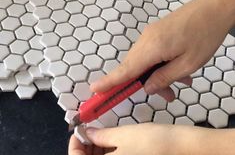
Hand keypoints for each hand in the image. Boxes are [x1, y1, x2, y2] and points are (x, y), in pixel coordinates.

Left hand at [68, 123, 212, 154]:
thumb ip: (100, 135)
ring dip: (95, 149)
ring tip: (98, 132)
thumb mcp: (122, 135)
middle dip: (85, 147)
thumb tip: (86, 132)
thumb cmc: (153, 142)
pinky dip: (107, 151)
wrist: (181, 147)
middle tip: (89, 130)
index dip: (74, 145)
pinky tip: (109, 139)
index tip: (78, 131)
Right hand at [91, 0, 234, 99]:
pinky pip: (151, 52)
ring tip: (180, 82)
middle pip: (134, 67)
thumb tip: (146, 87)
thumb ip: (164, 77)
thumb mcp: (188, 64)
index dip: (109, 81)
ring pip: (144, 61)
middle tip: (168, 95)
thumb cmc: (205, 36)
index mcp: (151, 48)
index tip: (94, 89)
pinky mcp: (156, 32)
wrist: (213, 7)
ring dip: (157, 74)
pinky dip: (160, 63)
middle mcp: (145, 40)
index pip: (125, 70)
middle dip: (145, 83)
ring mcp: (150, 34)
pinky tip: (179, 69)